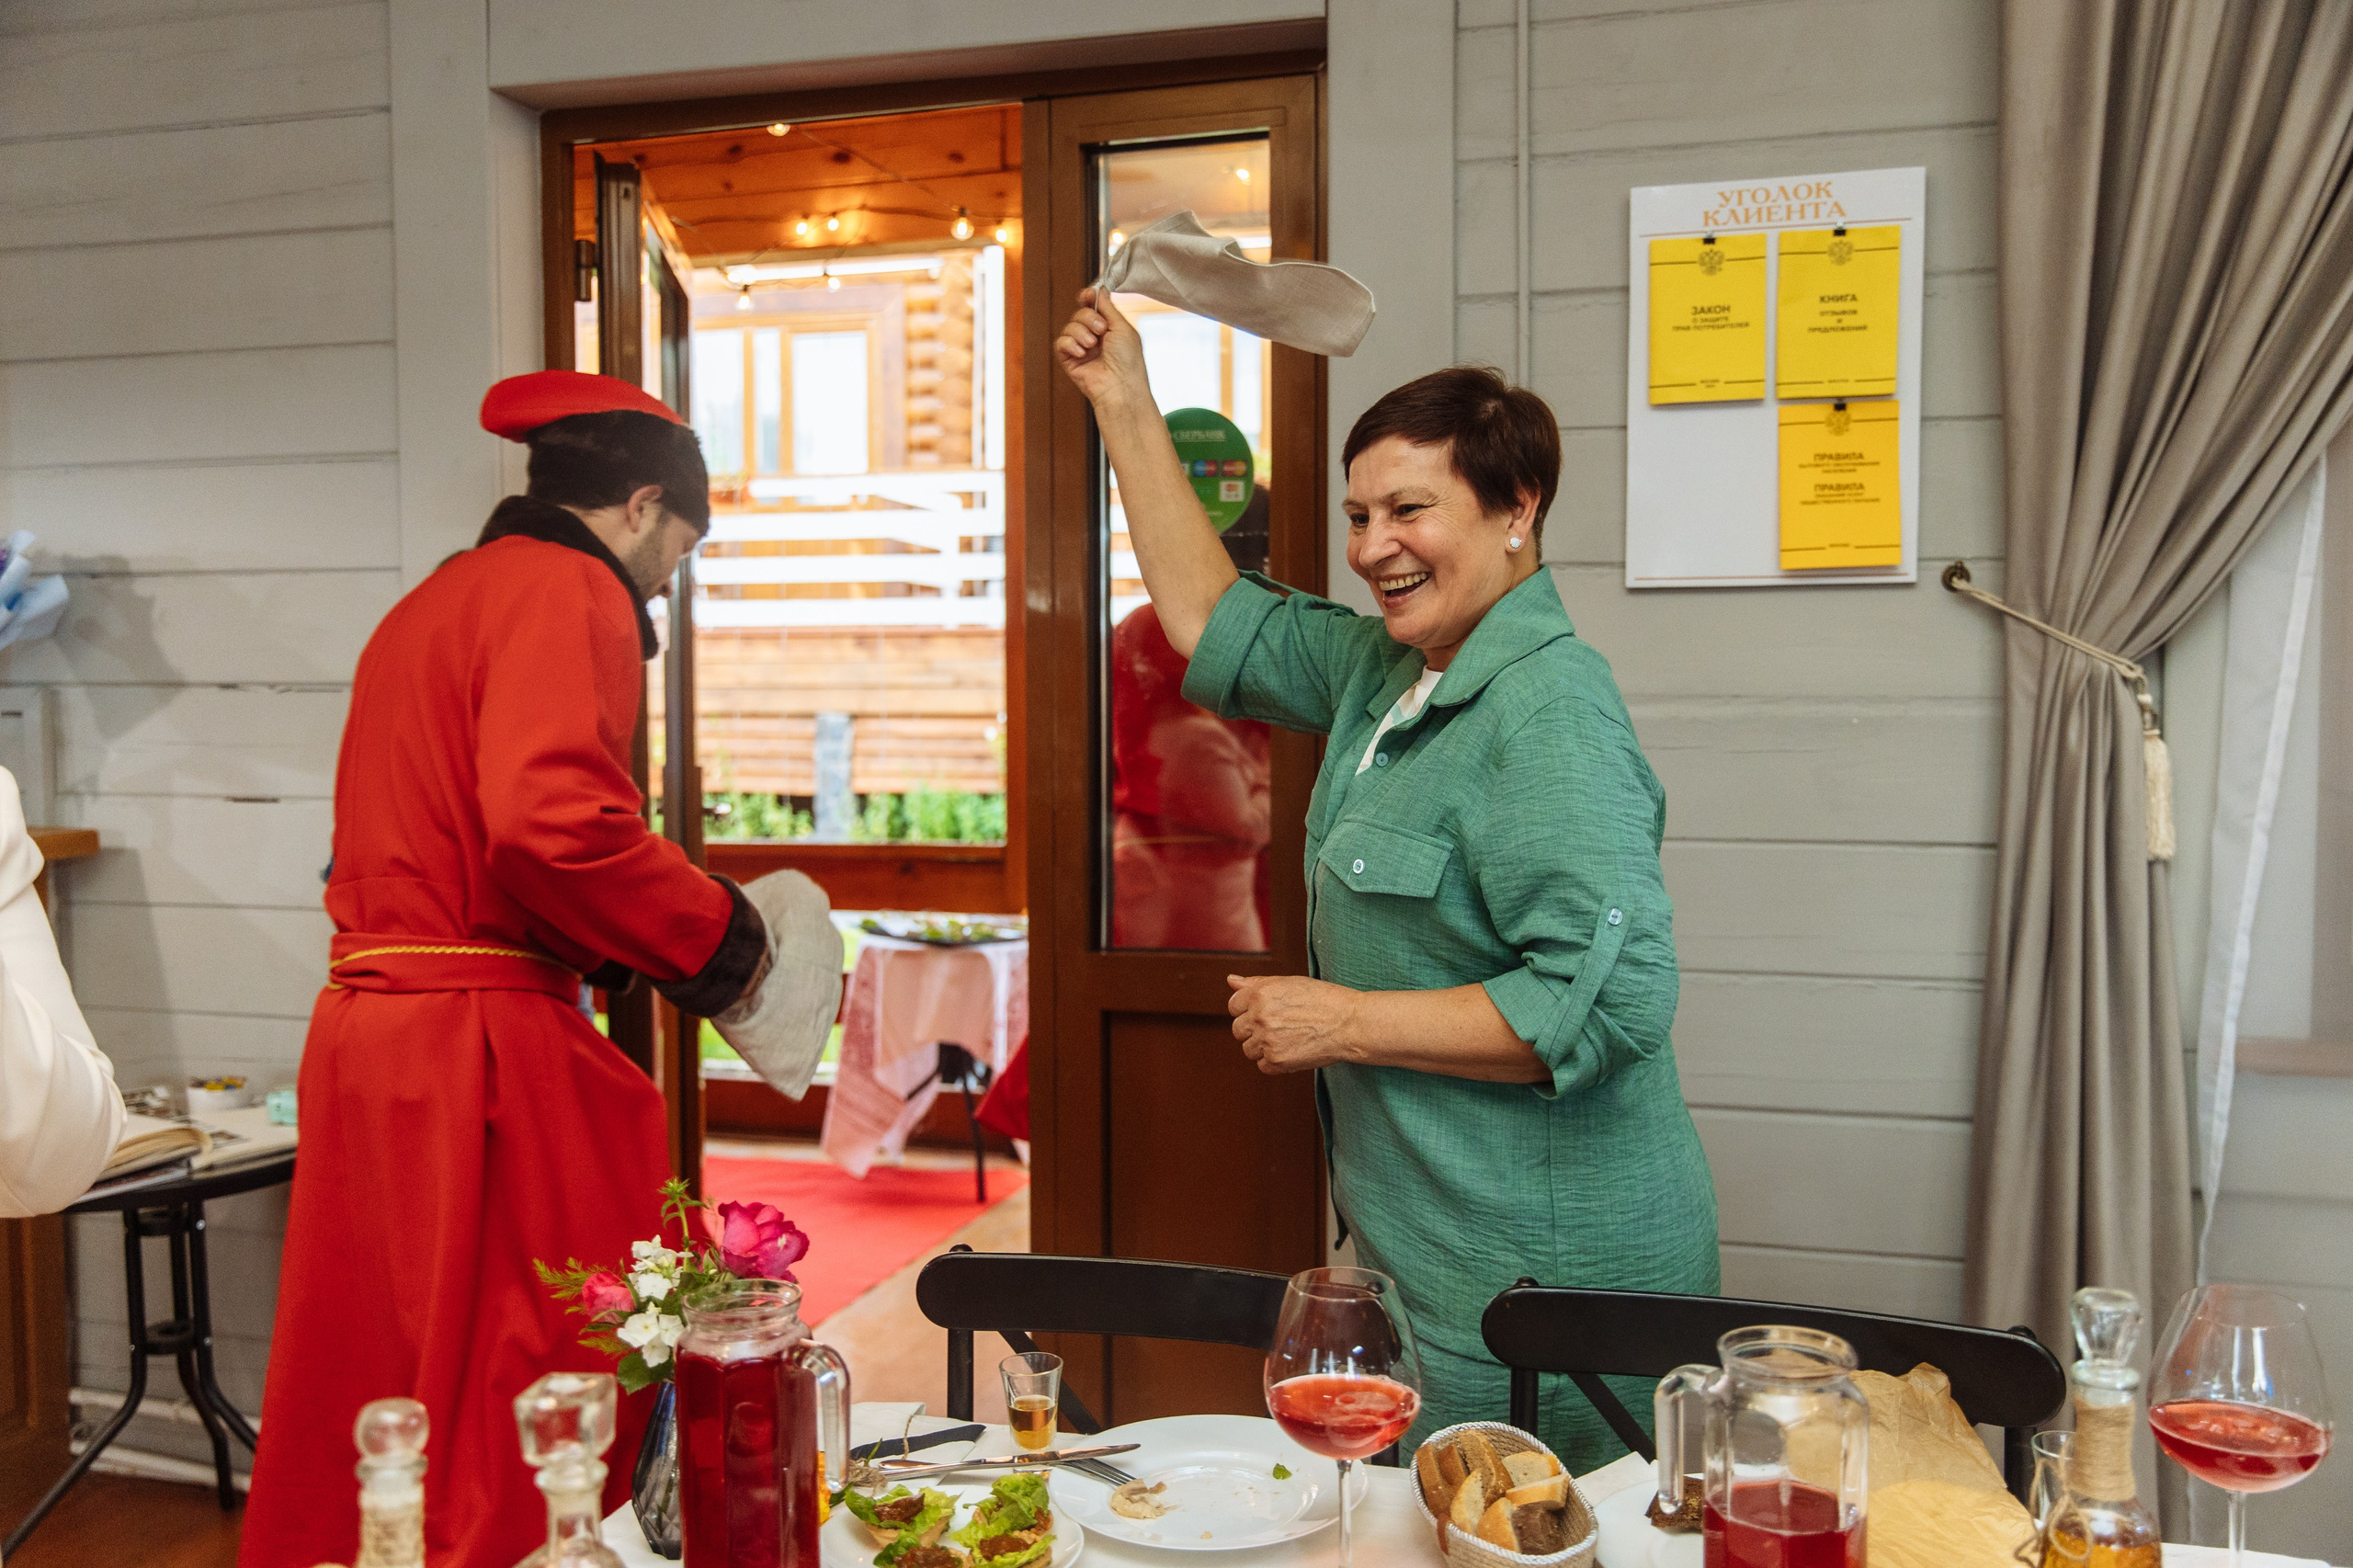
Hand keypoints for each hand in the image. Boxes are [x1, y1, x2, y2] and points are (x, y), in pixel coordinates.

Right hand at [1053, 287, 1149, 407]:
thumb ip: (1108, 307)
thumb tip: (1100, 289)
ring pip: (1070, 326)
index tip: (1088, 295)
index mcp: (1109, 328)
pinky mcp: (1070, 360)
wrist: (1120, 386)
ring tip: (1092, 346)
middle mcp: (1094, 337)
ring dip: (1081, 333)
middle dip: (1089, 318)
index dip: (1088, 298)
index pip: (1093, 306)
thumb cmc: (1128, 361)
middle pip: (1080, 313)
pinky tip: (1082, 354)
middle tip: (1101, 331)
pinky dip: (1070, 344)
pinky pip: (1061, 342)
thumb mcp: (1122, 327)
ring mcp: (1081, 348)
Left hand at [1227, 974, 1360, 1073]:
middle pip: (1238, 1029)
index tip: (1266, 1012)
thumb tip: (1231, 980)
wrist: (1350, 1023)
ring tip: (1288, 1038)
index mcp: (1260, 993)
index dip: (1249, 1009)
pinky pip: (1262, 1065)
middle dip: (1254, 1029)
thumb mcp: (1289, 982)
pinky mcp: (1276, 1061)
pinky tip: (1292, 1050)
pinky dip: (1274, 1062)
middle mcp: (1259, 1016)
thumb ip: (1256, 983)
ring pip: (1248, 1049)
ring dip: (1263, 1047)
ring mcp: (1266, 1040)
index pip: (1234, 1006)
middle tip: (1280, 1026)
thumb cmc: (1323, 1000)